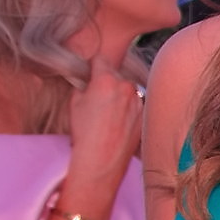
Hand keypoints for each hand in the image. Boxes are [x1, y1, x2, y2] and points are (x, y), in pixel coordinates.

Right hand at [64, 59, 143, 206]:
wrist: (101, 159)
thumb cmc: (84, 133)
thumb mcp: (75, 103)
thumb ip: (83, 85)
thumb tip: (87, 81)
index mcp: (106, 79)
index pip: (100, 59)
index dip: (93, 66)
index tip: (90, 72)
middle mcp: (126, 87)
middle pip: (116, 75)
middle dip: (107, 81)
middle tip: (96, 97)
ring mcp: (138, 101)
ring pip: (127, 90)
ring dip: (119, 95)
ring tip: (107, 114)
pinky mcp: (144, 115)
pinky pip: (135, 105)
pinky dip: (128, 109)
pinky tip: (117, 122)